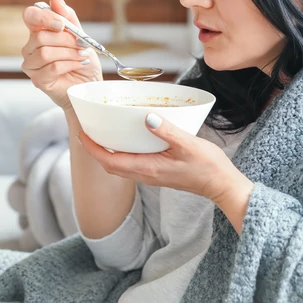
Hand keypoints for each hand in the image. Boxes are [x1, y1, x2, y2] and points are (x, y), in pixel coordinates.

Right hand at [22, 0, 101, 110]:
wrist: (90, 84)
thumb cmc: (83, 60)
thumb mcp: (80, 35)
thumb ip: (68, 17)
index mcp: (39, 32)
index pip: (30, 16)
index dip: (43, 17)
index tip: (62, 24)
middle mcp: (30, 47)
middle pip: (40, 37)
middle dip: (66, 40)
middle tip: (82, 45)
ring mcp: (31, 64)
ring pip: (45, 53)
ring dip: (69, 53)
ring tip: (82, 56)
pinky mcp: (37, 80)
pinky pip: (51, 67)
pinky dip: (70, 64)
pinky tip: (79, 65)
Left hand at [77, 113, 254, 232]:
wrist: (221, 185)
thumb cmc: (208, 166)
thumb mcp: (188, 144)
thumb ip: (167, 130)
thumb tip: (147, 117)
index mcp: (148, 168)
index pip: (109, 161)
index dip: (92, 148)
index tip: (82, 133)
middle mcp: (145, 175)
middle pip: (110, 165)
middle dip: (95, 150)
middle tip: (87, 131)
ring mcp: (151, 176)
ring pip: (120, 166)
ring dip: (107, 152)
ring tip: (102, 134)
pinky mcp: (158, 173)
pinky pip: (132, 164)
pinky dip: (122, 153)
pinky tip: (128, 140)